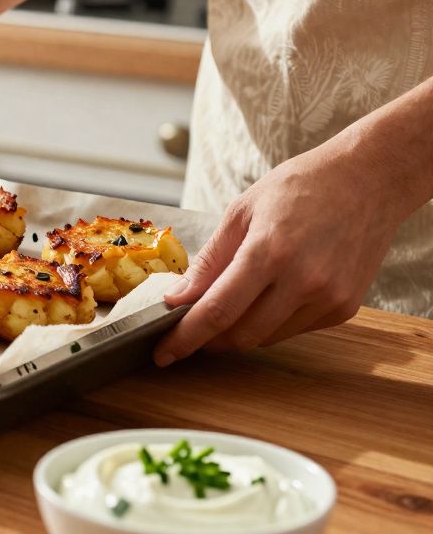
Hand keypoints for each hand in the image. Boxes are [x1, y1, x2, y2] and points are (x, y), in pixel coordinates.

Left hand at [154, 142, 403, 364]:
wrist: (370, 179)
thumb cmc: (301, 187)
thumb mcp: (242, 212)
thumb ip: (209, 261)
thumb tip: (177, 299)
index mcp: (269, 252)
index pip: (217, 312)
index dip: (185, 338)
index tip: (164, 354)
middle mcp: (303, 281)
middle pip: (240, 335)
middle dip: (209, 339)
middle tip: (190, 328)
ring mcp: (328, 298)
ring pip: (267, 338)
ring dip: (240, 330)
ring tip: (232, 303)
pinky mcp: (345, 308)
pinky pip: (294, 329)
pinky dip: (272, 322)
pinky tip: (272, 294)